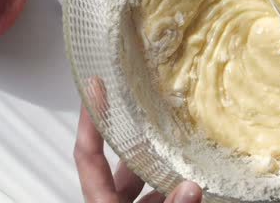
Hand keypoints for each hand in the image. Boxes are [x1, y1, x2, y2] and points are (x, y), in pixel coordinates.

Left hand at [74, 77, 201, 202]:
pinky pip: (155, 195)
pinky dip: (171, 183)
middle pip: (119, 162)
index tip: (95, 87)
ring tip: (179, 132)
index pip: (88, 154)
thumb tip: (191, 187)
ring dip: (159, 160)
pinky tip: (191, 175)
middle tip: (144, 98)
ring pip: (141, 179)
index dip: (90, 120)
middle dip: (134, 132)